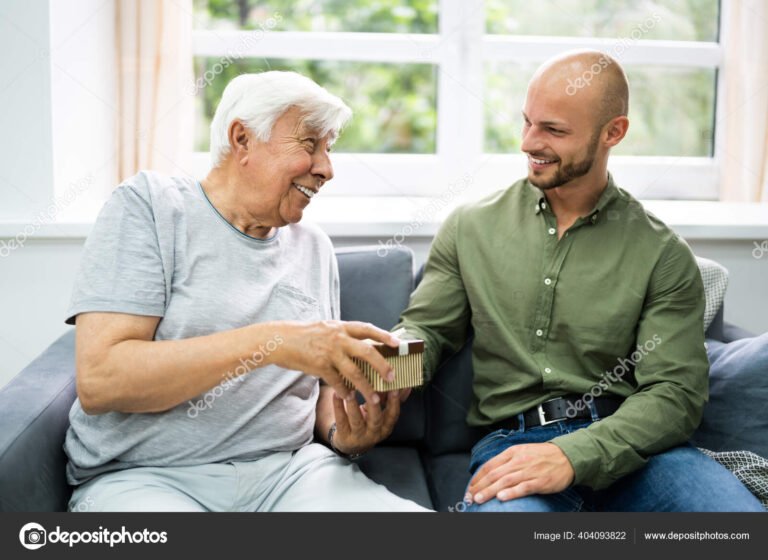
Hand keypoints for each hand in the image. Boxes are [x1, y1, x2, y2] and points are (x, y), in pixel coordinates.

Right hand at [273, 320, 399, 404]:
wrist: (280, 340)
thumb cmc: (304, 335)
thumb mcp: (326, 328)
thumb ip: (342, 335)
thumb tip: (361, 343)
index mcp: (341, 327)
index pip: (367, 329)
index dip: (384, 336)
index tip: (398, 344)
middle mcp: (338, 338)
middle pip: (367, 352)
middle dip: (383, 365)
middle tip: (392, 377)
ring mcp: (329, 352)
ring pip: (355, 372)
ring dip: (366, 387)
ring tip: (374, 398)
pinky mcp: (320, 366)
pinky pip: (337, 382)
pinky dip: (344, 391)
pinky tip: (349, 398)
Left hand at [331, 390, 401, 454]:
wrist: (350, 444)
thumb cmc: (367, 422)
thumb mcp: (379, 414)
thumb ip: (385, 399)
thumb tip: (395, 381)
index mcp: (385, 427)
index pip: (393, 415)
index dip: (394, 402)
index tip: (394, 388)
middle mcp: (374, 433)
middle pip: (375, 419)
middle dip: (374, 404)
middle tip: (371, 389)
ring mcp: (358, 436)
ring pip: (356, 420)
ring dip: (353, 404)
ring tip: (350, 390)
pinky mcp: (344, 436)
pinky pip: (341, 420)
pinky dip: (338, 407)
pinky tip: (336, 394)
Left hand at [466, 443, 574, 503]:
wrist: (567, 456)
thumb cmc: (544, 455)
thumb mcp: (522, 451)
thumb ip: (507, 460)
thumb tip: (490, 471)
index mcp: (513, 452)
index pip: (490, 465)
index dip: (478, 477)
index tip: (470, 487)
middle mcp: (519, 461)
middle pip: (494, 474)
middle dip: (480, 486)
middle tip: (470, 496)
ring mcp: (529, 471)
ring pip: (505, 481)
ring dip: (490, 491)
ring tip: (479, 498)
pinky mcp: (540, 482)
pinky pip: (523, 487)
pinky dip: (511, 493)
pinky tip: (501, 497)